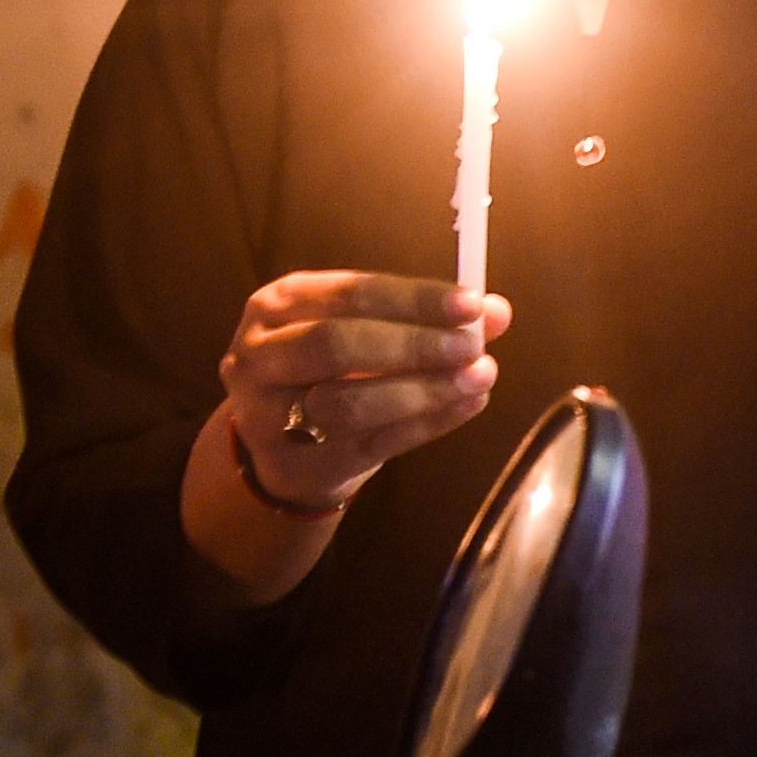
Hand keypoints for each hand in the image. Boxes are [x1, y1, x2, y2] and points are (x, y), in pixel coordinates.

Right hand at [214, 271, 512, 511]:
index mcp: (278, 304)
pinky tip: (467, 406)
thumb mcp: (370, 330)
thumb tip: (496, 311)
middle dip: (412, 344)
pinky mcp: (294, 464)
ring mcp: (266, 415)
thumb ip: (428, 317)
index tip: (472, 304)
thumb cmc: (335, 370)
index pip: (349, 293)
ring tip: (479, 378)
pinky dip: (425, 424)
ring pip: (346, 403)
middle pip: (335, 344)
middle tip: (471, 346)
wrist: (286, 447)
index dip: (414, 298)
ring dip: (422, 389)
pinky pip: (368, 445)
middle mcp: (260, 356)